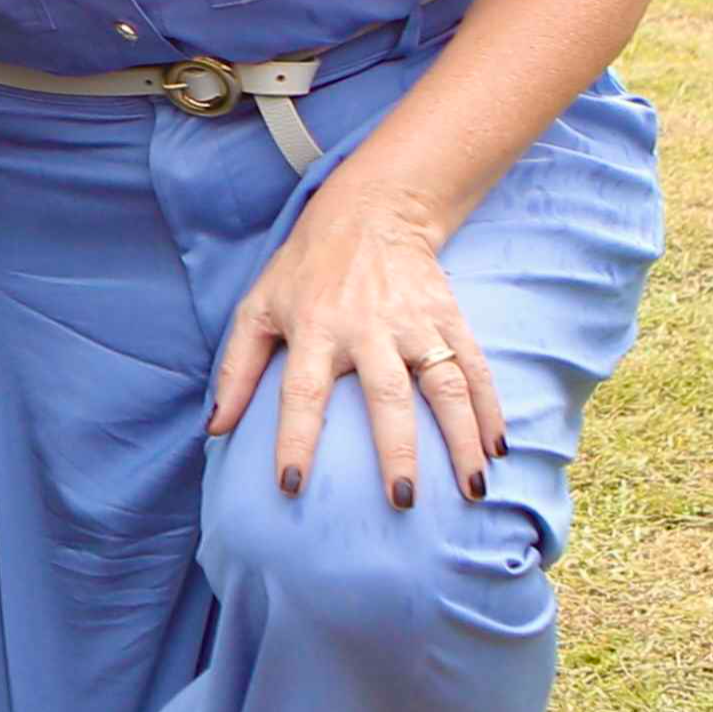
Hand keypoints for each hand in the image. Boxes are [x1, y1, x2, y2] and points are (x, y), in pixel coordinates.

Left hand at [204, 182, 505, 507]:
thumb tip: (215, 428)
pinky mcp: (448, 315)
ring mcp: (414, 321)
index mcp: (313, 328)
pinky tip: (497, 448)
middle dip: (395, 450)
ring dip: (461, 437)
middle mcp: (367, 327)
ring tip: (473, 490)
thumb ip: (236, 367)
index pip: (300, 393)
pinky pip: (474, 366)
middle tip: (402, 501)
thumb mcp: (258, 307)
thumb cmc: (305, 269)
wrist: (370, 210)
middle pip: (385, 395)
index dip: (295, 439)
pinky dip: (490, 408)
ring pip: (444, 385)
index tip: (292, 485)